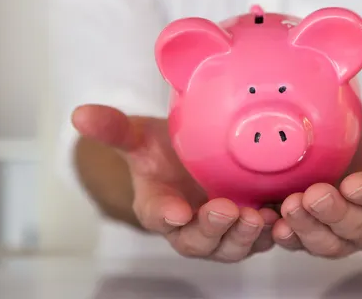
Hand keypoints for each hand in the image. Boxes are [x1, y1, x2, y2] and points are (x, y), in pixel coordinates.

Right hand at [72, 107, 278, 262]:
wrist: (191, 157)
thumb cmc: (162, 151)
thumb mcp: (140, 136)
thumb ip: (115, 128)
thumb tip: (79, 114)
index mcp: (158, 206)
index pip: (156, 215)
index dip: (165, 214)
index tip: (175, 211)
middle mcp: (188, 226)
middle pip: (197, 241)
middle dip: (211, 229)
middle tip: (225, 209)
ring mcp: (219, 231)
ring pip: (230, 247)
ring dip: (243, 236)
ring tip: (256, 216)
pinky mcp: (247, 226)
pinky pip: (260, 239)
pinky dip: (272, 234)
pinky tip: (282, 219)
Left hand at [270, 66, 361, 257]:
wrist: (339, 163)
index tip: (353, 183)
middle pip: (357, 228)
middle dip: (335, 214)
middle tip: (313, 195)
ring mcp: (341, 238)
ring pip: (328, 243)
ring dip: (308, 229)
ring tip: (289, 207)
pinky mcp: (312, 241)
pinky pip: (300, 247)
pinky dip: (286, 239)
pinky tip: (271, 225)